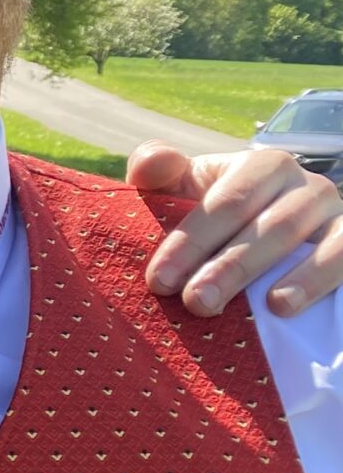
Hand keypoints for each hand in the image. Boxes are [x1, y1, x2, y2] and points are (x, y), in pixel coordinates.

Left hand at [133, 141, 342, 316]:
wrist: (274, 231)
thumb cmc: (220, 213)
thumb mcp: (191, 189)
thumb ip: (162, 173)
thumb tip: (149, 164)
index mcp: (263, 166)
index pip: (227, 202)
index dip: (191, 241)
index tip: (160, 281)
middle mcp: (307, 185)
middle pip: (267, 226)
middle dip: (228, 266)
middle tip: (195, 302)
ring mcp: (336, 214)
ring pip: (306, 243)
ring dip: (275, 277)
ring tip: (247, 307)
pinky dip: (316, 282)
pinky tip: (283, 307)